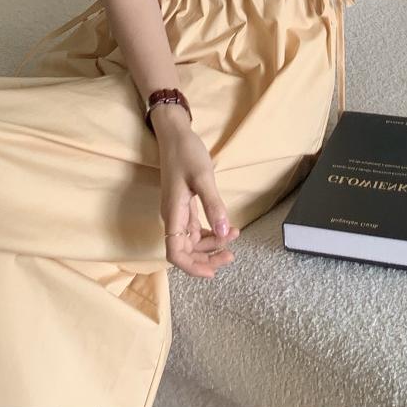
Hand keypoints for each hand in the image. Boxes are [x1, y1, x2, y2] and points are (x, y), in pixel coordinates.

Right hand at [156, 106, 238, 279]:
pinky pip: (196, 229)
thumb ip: (213, 205)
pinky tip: (226, 228)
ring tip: (234, 238)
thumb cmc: (185, 152)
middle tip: (231, 257)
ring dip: (211, 246)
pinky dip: (210, 232)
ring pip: (192, 241)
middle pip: (185, 251)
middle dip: (207, 258)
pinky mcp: (184, 206)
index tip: (212, 272)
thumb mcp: (203, 177)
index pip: (175, 253)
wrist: (174, 133)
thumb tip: (224, 232)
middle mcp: (173, 217)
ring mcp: (178, 212)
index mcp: (173, 214)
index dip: (192, 267)